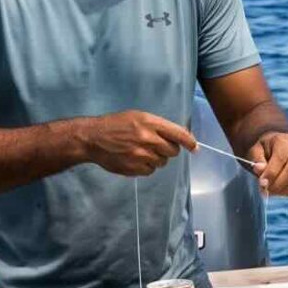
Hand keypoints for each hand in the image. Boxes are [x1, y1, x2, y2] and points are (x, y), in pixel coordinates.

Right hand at [78, 110, 194, 176]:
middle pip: (173, 151)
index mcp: (149, 122)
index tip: (195, 148)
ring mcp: (141, 155)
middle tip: (157, 146)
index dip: (189, 142)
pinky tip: (135, 159)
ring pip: (162, 162)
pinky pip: (150, 171)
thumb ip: (157, 126)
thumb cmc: (115, 125)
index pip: (178, 134)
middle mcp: (148, 138)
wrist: (92, 138)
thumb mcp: (137, 117)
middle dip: (169, 150)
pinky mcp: (134, 168)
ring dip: (156, 158)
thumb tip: (179, 136)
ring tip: (141, 151)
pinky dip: (146, 167)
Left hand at [247, 131, 287, 196]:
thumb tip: (260, 169)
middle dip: (277, 185)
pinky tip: (282, 191)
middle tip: (265, 190)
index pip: (281, 159)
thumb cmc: (264, 151)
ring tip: (272, 190)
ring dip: (284, 190)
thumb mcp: (255, 151)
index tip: (262, 183)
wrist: (275, 149)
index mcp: (285, 141)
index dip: (271, 173)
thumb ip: (257, 160)